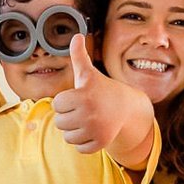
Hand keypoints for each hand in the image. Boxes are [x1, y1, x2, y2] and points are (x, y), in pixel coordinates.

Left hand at [53, 35, 151, 155]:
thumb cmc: (102, 89)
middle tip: (83, 110)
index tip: (77, 97)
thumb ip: (79, 56)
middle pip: (60, 122)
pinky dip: (84, 142)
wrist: (127, 107)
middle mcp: (89, 114)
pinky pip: (79, 148)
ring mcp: (96, 130)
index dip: (65, 101)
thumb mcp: (89, 74)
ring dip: (74, 130)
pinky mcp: (101, 143)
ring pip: (67, 137)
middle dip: (68, 116)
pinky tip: (93, 131)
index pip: (57, 105)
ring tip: (87, 120)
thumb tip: (76, 35)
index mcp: (83, 96)